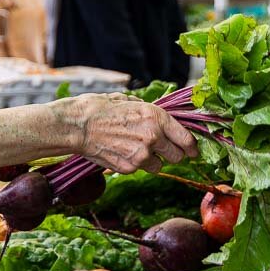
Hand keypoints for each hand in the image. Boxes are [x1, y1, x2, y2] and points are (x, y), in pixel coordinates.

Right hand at [66, 93, 196, 174]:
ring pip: (159, 166)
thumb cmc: (99, 109)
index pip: (186, 139)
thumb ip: (148, 111)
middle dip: (173, 154)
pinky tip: (123, 152)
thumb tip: (158, 118)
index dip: (192, 147)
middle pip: (177, 156)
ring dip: (154, 160)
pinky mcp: (130, 168)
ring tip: (137, 149)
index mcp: (156, 117)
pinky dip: (136, 164)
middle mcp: (154, 137)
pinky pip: (141, 169)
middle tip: (164, 150)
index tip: (193, 150)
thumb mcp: (129, 101)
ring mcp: (142, 155)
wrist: (77, 126)